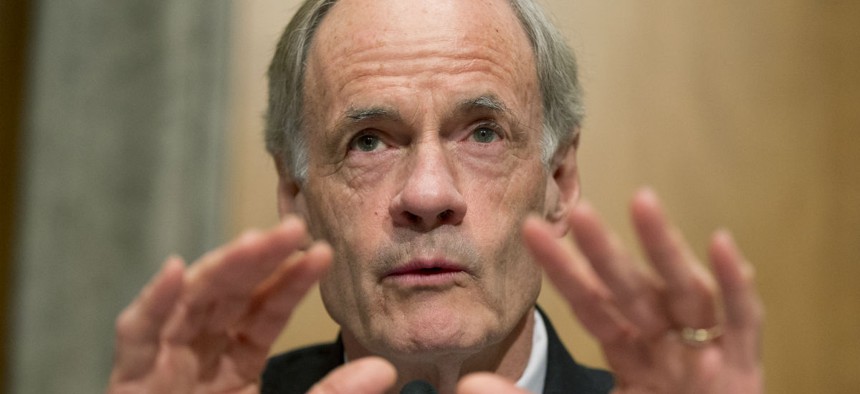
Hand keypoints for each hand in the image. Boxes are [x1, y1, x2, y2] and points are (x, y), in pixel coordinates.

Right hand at [107, 217, 333, 392]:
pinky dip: (152, 306)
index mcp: (234, 366)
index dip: (292, 281)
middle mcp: (198, 357)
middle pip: (228, 296)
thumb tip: (384, 369)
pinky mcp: (129, 384)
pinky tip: (175, 271)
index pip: (265, 312)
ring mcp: (162, 367)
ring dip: (220, 269)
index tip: (322, 253)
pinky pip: (136, 340)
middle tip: (294, 226)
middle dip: (259, 259)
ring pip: (189, 305)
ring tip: (255, 241)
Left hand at [516, 188, 762, 393]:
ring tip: (642, 202)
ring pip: (684, 290)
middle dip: (607, 251)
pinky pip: (743, 322)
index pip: (589, 305)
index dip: (563, 271)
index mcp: (628, 352)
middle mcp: (665, 342)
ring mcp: (706, 352)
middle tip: (578, 208)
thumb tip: (469, 385)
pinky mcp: (745, 371)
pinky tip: (720, 244)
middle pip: (632, 290)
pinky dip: (734, 285)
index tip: (530, 231)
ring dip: (665, 247)